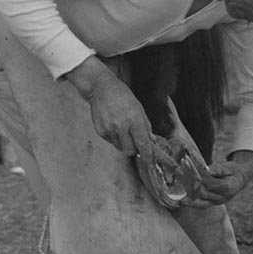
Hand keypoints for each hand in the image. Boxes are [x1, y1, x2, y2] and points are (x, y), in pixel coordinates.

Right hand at [64, 56, 168, 173]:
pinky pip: (111, 142)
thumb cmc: (122, 96)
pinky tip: (114, 125)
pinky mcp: (101, 131)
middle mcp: (121, 126)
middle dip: (135, 149)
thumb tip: (151, 141)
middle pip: (131, 151)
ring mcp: (109, 130)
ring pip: (121, 148)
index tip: (151, 164)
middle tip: (135, 139)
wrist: (101, 88)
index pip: (143, 144)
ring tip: (122, 127)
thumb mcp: (139, 108)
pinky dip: (115, 138)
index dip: (149, 157)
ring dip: (124, 143)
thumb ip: (145, 126)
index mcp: (134, 120)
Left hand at [184, 152, 252, 207]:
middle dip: (191, 185)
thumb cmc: (232, 171)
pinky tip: (181, 201)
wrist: (239, 179)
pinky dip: (191, 203)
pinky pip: (200, 205)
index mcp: (229, 188)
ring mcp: (217, 202)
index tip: (189, 173)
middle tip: (179, 177)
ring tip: (177, 188)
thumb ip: (217, 169)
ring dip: (188, 194)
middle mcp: (223, 198)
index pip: (211, 184)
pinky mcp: (212, 204)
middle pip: (204, 193)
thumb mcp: (227, 167)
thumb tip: (207, 169)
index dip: (200, 179)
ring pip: (200, 200)